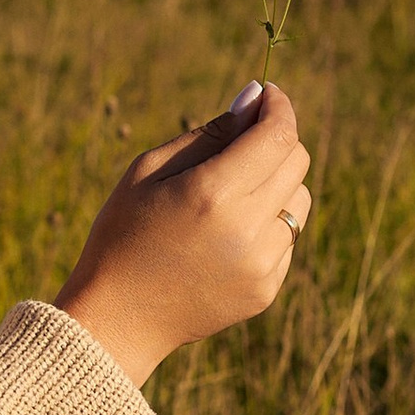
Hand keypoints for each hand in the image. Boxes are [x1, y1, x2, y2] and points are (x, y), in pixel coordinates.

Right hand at [55, 80, 312, 381]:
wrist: (116, 318)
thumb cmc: (122, 233)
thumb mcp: (149, 170)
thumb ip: (208, 133)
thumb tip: (255, 97)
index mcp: (213, 193)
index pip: (277, 134)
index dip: (278, 107)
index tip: (267, 96)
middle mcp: (246, 229)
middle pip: (296, 162)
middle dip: (275, 140)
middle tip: (244, 139)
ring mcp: (261, 264)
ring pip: (298, 200)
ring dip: (275, 184)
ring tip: (230, 196)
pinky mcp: (266, 290)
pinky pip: (286, 239)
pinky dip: (266, 225)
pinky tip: (224, 236)